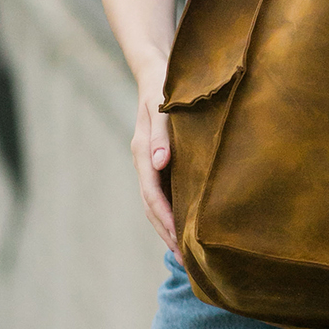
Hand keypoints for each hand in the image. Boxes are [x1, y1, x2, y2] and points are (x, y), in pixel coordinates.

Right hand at [130, 56, 179, 261]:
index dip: (165, 219)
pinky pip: (163, 190)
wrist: (157, 69)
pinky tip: (186, 221)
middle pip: (151, 205)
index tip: (179, 241)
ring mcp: (150, 161)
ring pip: (155, 201)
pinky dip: (171, 209)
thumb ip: (161, 133)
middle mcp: (144, 160)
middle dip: (165, 232)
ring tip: (184, 250)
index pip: (152, 194)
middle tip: (185, 259)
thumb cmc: (164, 85)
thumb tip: (159, 163)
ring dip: (167, 225)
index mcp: (143, 151)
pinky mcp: (160, 158)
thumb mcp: (161, 105)